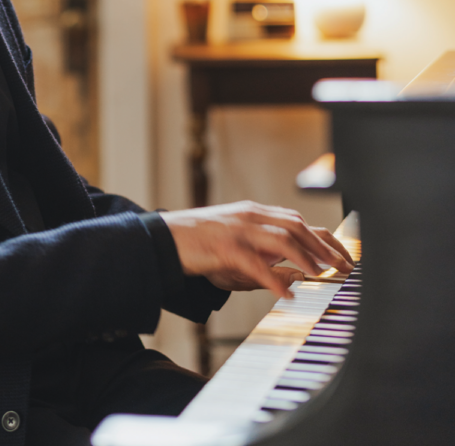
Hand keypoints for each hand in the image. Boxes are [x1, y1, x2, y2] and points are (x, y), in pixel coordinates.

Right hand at [160, 201, 354, 298]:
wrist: (162, 239)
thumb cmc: (197, 244)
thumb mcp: (236, 248)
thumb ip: (267, 259)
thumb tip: (299, 276)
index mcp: (253, 213)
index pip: (298, 221)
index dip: (324, 239)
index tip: (343, 257)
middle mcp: (249, 216)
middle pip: (297, 226)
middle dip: (325, 248)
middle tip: (345, 268)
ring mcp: (237, 230)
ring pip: (282, 239)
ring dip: (307, 258)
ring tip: (324, 275)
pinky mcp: (224, 247)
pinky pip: (256, 263)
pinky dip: (275, 279)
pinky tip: (287, 294)